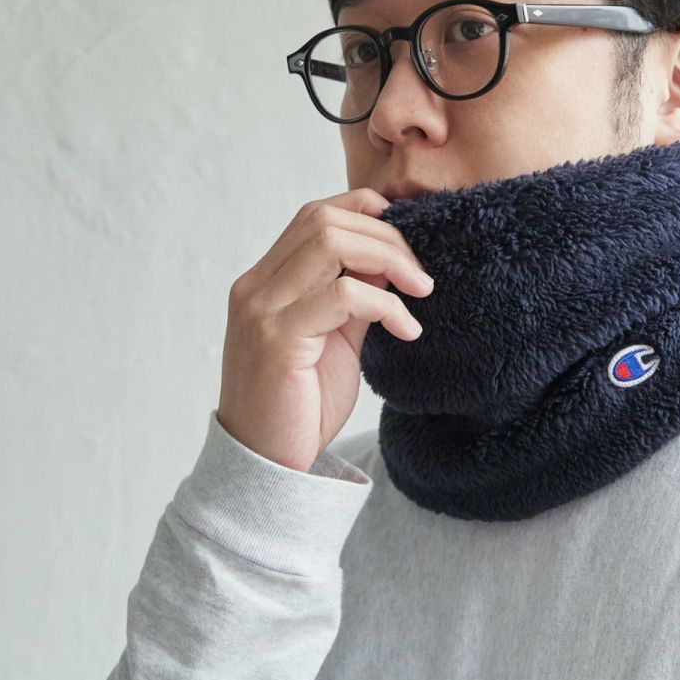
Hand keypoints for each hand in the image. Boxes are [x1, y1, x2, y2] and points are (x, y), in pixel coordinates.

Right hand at [215, 188, 433, 471]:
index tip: (409, 244)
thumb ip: (355, 297)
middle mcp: (256, 287)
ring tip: (422, 290)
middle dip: (386, 237)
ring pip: (330, 243)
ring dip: (389, 259)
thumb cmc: (301, 405)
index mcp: (266, 281)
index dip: (366, 214)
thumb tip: (391, 260)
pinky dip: (386, 304)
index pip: (315, 214)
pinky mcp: (278, 340)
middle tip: (423, 275)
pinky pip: (343, 296)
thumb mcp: (336, 339)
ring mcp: (262, 310)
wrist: (268, 465)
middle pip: (324, 220)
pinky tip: (407, 330)